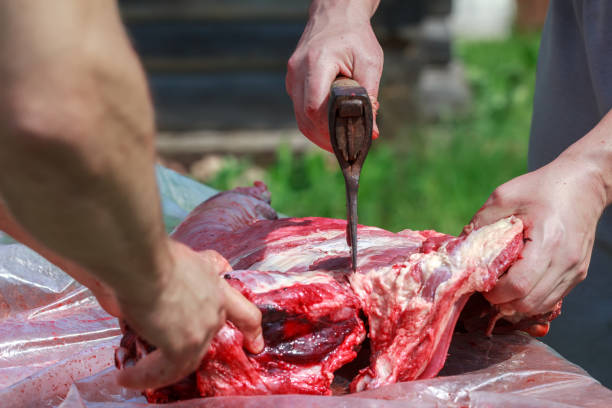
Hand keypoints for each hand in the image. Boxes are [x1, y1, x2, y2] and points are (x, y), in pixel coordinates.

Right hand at [115, 241, 262, 389]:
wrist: (145, 261)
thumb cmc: (148, 254)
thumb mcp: (167, 262)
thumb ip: (160, 282)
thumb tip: (127, 304)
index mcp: (214, 281)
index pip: (240, 308)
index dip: (249, 328)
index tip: (255, 344)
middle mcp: (215, 305)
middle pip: (211, 333)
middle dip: (190, 344)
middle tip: (165, 356)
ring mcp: (203, 326)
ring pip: (187, 357)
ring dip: (158, 368)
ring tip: (133, 375)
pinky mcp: (184, 345)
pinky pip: (166, 370)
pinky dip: (144, 376)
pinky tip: (127, 377)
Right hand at [286, 0, 382, 151]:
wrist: (334, 14)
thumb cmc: (355, 37)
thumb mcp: (370, 63)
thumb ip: (370, 98)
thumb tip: (373, 132)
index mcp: (317, 63)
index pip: (313, 107)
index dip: (328, 129)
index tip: (346, 141)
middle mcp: (298, 70)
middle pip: (304, 117)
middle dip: (323, 137)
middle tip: (344, 149)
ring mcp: (292, 76)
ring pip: (299, 117)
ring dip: (317, 133)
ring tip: (337, 144)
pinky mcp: (292, 81)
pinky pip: (299, 109)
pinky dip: (313, 123)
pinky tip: (329, 129)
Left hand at [468, 154, 605, 316]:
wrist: (585, 183)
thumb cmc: (542, 187)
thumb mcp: (504, 197)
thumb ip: (481, 223)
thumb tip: (461, 249)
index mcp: (548, 241)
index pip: (519, 285)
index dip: (495, 292)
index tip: (481, 282)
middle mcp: (566, 261)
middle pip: (529, 302)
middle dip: (503, 301)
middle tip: (487, 287)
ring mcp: (576, 270)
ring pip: (541, 306)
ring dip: (517, 303)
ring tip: (501, 287)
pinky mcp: (579, 273)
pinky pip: (552, 299)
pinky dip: (532, 298)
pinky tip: (518, 285)